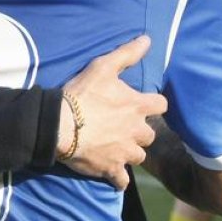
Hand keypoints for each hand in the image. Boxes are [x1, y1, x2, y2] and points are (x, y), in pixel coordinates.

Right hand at [57, 35, 167, 190]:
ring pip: (138, 156)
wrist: (59, 124)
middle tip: (124, 127)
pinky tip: (112, 173)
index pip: (161, 105)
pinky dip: (118, 178)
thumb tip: (148, 39)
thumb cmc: (82, 94)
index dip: (154, 104)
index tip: (143, 104)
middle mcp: (136, 131)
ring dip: (130, 152)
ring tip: (117, 147)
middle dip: (140, 131)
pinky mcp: (110, 169)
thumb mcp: (103, 67)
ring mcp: (124, 153)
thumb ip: (127, 54)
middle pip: (150, 134)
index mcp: (137, 107)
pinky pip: (122, 181)